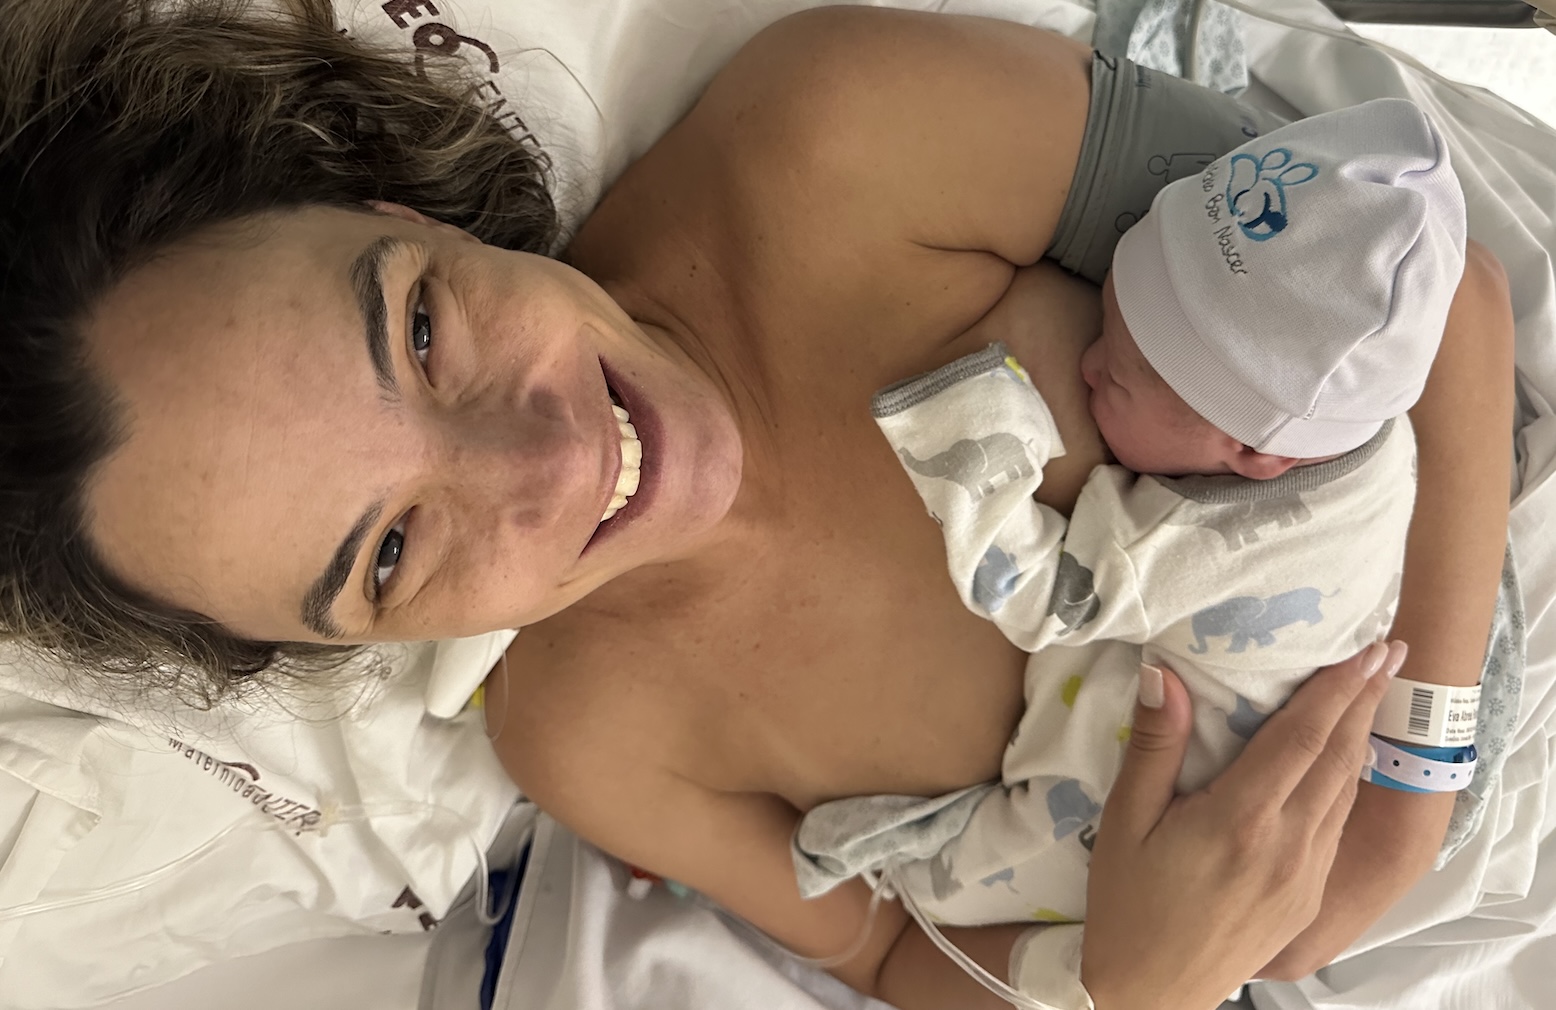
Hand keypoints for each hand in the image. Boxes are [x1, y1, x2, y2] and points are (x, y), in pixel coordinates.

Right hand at [1079, 641, 1406, 1009]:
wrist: (1151, 994)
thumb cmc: (1127, 904)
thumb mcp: (1123, 822)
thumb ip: (1153, 747)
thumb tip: (1162, 674)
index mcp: (1241, 820)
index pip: (1302, 737)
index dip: (1338, 687)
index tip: (1368, 647)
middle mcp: (1287, 846)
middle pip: (1337, 757)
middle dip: (1366, 699)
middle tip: (1391, 648)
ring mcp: (1304, 876)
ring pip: (1344, 791)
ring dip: (1361, 736)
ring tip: (1374, 691)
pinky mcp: (1307, 899)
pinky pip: (1335, 827)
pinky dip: (1347, 781)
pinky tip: (1345, 762)